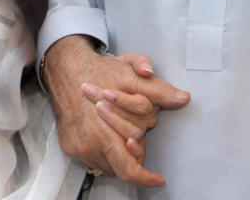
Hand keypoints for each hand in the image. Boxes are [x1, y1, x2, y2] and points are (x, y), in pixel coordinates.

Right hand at [42, 36, 189, 186]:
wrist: (67, 69)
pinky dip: (106, 155)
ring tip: (124, 139)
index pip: (132, 163)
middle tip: (140, 148)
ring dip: (120, 159)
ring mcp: (80, 145)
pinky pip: (95, 162)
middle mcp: (92, 138)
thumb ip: (157, 89)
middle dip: (135, 161)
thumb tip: (183, 98)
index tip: (158, 180)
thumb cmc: (100, 71)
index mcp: (108, 123)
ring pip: (109, 167)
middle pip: (122, 169)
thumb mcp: (131, 73)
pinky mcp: (71, 147)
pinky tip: (110, 139)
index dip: (146, 175)